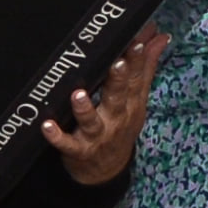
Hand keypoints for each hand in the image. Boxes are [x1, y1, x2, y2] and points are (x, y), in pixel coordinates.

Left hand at [40, 23, 170, 185]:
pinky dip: (57, 136)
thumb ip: (146, 67)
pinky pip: (67, 144)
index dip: (137, 60)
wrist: (107, 170)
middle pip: (118, 96)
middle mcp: (116, 117)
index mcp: (131, 102)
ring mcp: (97, 135)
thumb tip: (160, 37)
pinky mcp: (78, 150)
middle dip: (119, 80)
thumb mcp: (138, 99)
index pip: (137, 78)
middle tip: (117, 63)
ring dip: (84, 108)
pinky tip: (47, 125)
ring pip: (91, 121)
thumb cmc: (122, 125)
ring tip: (78, 94)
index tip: (136, 42)